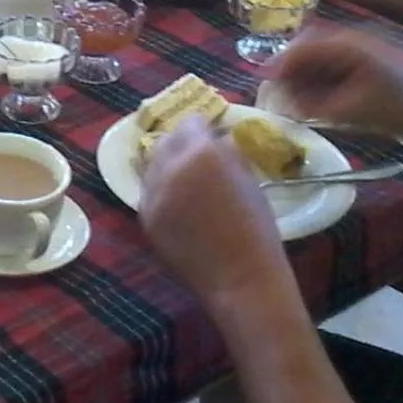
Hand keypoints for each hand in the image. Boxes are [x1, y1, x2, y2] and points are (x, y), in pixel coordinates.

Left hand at [137, 116, 287, 301]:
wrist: (242, 279)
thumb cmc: (257, 229)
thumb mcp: (249, 179)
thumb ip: (227, 152)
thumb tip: (215, 139)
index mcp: (202, 153)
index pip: (190, 123)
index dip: (202, 127)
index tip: (210, 134)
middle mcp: (171, 167)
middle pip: (166, 140)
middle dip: (180, 143)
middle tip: (196, 155)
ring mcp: (153, 194)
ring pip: (152, 166)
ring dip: (167, 166)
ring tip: (187, 180)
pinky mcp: (145, 218)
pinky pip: (149, 193)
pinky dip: (161, 192)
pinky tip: (179, 205)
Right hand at [268, 26, 402, 139]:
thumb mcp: (354, 110)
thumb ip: (315, 106)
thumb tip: (284, 103)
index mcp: (351, 43)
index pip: (304, 45)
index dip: (280, 63)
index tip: (262, 81)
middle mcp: (357, 39)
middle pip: (312, 48)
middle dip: (293, 70)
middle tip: (278, 94)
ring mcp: (368, 51)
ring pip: (325, 58)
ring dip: (308, 78)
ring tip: (297, 101)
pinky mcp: (376, 65)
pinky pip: (340, 67)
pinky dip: (325, 82)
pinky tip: (321, 102)